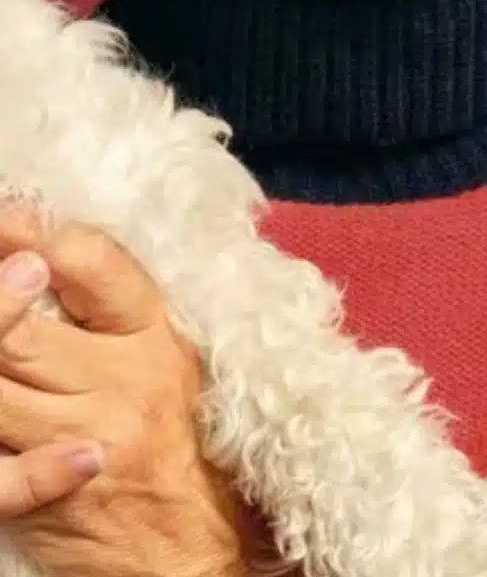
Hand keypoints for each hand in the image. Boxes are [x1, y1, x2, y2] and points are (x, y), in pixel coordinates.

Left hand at [0, 208, 250, 576]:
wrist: (195, 552)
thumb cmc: (187, 447)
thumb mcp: (176, 365)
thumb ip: (123, 316)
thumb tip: (51, 255)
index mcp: (157, 338)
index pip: (94, 264)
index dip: (38, 231)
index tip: (7, 215)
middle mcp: (123, 380)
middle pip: (22, 323)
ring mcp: (82, 434)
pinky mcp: (46, 490)